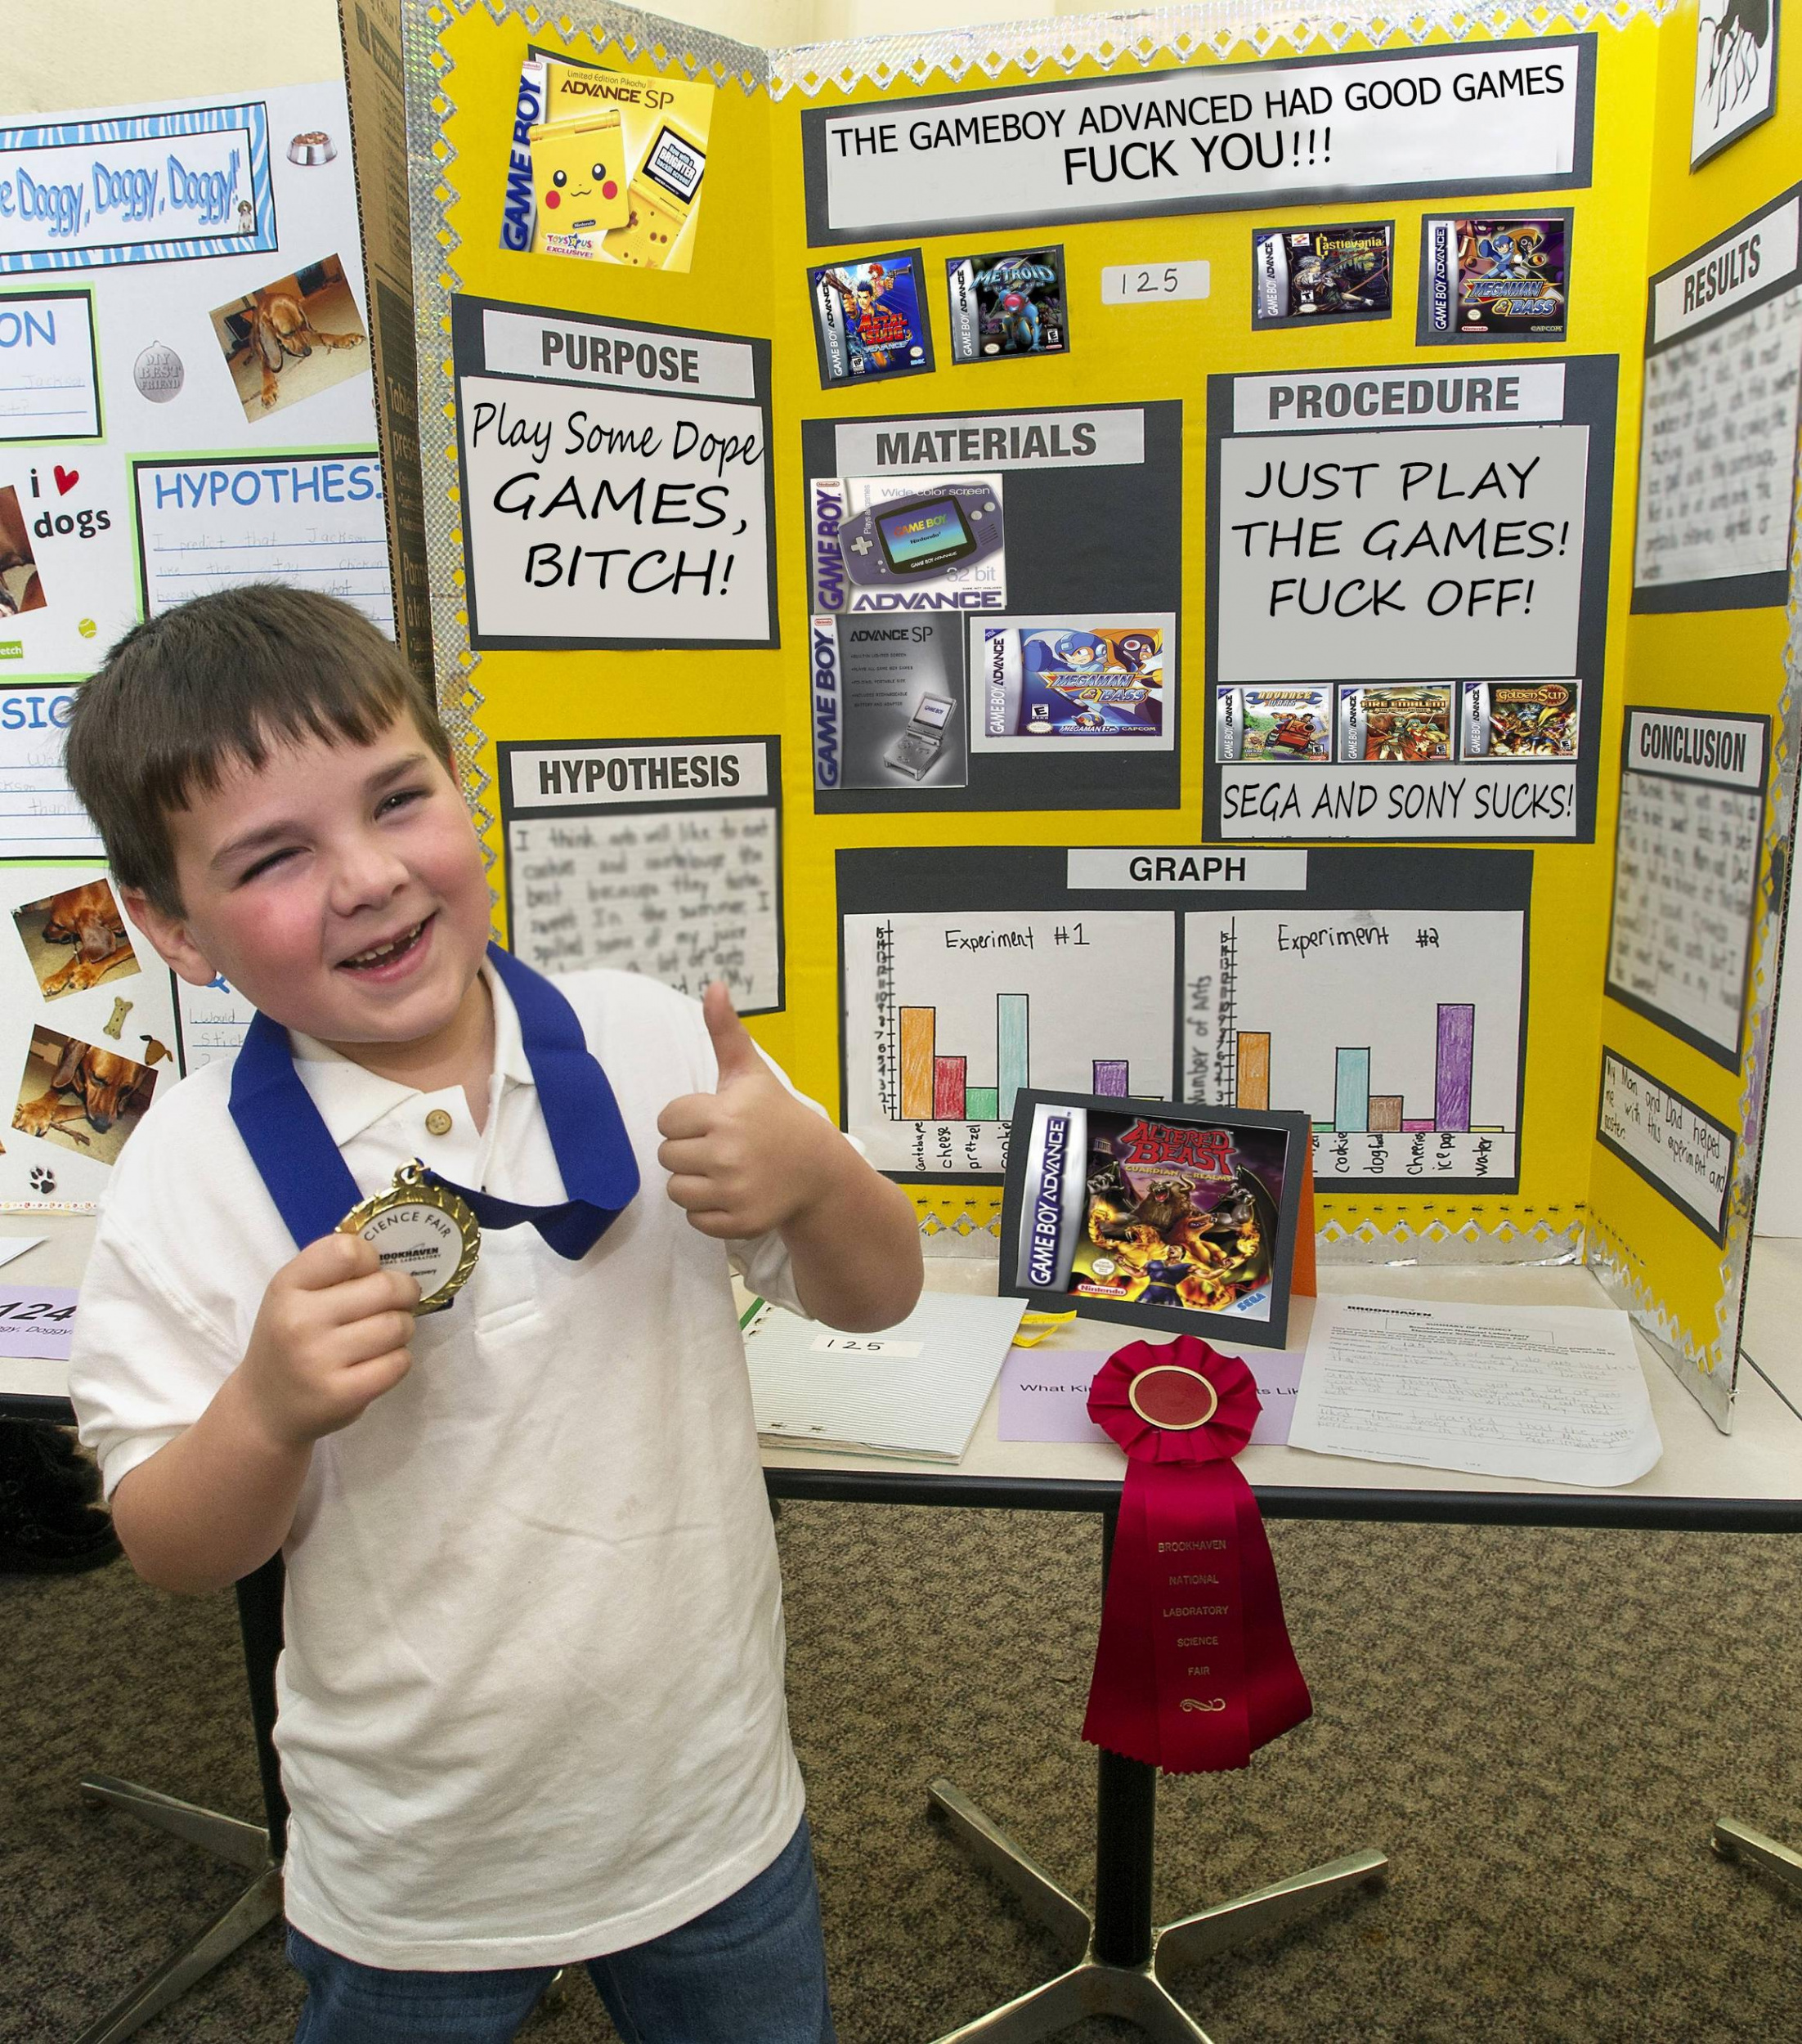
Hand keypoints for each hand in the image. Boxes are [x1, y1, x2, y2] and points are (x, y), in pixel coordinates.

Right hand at [238, 1232, 419, 1448]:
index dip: (370, 1258)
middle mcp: (300, 1321)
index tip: (368, 1274)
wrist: (263, 1408)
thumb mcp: (293, 1296)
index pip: (347, 1250)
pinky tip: (380, 1361)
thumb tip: (397, 1256)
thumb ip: (334, 1272)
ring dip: (403, 1327)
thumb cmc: (288, 1341)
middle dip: (404, 1292)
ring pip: (398, 1325)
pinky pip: (399, 1362)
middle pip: (386, 1287)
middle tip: (398, 1302)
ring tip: (386, 1334)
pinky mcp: (342, 1395)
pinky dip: (399, 1359)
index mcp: (287, 1286)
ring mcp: (320, 1360)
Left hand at [657, 984, 843, 1239]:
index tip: (714, 1119)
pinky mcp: (740, 1222)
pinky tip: (732, 1193)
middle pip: (667, 1156)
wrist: (818, 1168)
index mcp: (725, 1114)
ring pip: (677, 1190)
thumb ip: (725, 1031)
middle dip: (688, 1150)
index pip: (667, 1120)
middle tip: (720, 1146)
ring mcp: (735, 1191)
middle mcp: (728, 1154)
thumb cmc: (776, 1114)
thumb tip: (713, 984)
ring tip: (723, 1170)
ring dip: (694, 1182)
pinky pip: (695, 1219)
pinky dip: (708, 1210)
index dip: (686, 1119)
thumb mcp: (750, 1072)